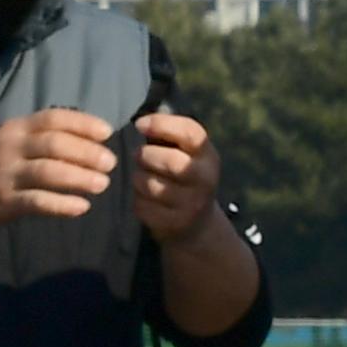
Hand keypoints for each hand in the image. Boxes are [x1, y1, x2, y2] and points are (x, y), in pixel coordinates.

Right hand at [0, 108, 118, 230]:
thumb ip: (40, 136)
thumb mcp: (9, 139)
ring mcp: (6, 174)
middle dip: (87, 152)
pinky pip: (38, 201)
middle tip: (110, 163)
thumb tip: (87, 136)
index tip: (107, 132)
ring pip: (49, 172)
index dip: (82, 124)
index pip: (52, 119)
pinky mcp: (5, 200)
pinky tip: (82, 207)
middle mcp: (9, 147)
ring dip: (80, 177)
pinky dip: (63, 205)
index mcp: (14, 129)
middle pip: (55, 144)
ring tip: (103, 184)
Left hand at [129, 112, 223, 241]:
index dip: (161, 124)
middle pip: (171, 162)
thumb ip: (167, 135)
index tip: (139, 125)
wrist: (198, 224)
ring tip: (144, 178)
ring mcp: (192, 204)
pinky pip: (142, 205)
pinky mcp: (174, 223)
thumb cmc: (183, 177)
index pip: (190, 133)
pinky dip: (138, 200)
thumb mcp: (185, 153)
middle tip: (140, 157)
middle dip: (146, 156)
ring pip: (150, 184)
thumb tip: (143, 122)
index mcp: (208, 156)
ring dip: (138, 178)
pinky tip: (147, 199)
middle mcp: (205, 179)